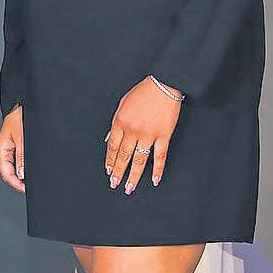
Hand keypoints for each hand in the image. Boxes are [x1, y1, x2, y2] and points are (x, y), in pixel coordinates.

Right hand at [0, 105, 25, 192]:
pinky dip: (25, 167)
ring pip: (15, 168)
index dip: (15, 184)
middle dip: (19, 181)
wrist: (24, 104)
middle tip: (30, 187)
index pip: (6, 173)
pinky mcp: (18, 146)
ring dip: (23, 175)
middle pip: (10, 173)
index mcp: (2, 150)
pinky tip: (31, 169)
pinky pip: (20, 161)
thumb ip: (21, 156)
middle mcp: (5, 151)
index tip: (25, 189)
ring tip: (32, 180)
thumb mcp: (22, 137)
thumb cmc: (20, 115)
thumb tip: (21, 174)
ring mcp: (11, 149)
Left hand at [104, 77, 182, 193]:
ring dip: (133, 176)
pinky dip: (158, 170)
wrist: (163, 84)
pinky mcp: (163, 135)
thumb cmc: (143, 92)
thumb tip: (108, 139)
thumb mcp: (123, 104)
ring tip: (128, 188)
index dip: (110, 160)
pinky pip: (160, 156)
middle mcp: (133, 130)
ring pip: (139, 160)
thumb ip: (116, 123)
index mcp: (120, 121)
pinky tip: (154, 180)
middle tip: (114, 184)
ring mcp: (148, 134)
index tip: (108, 171)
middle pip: (123, 156)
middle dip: (118, 172)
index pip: (112, 147)